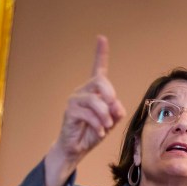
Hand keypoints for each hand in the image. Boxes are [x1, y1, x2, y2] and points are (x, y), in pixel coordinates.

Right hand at [44, 36, 125, 185]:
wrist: (77, 148)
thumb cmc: (93, 132)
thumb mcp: (111, 121)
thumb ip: (116, 111)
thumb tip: (116, 106)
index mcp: (94, 91)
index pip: (98, 68)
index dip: (100, 53)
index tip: (101, 37)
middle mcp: (83, 91)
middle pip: (100, 81)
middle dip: (110, 96)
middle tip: (113, 112)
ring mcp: (75, 100)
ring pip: (95, 101)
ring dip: (105, 116)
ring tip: (106, 127)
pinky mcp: (70, 112)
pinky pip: (89, 115)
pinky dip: (98, 126)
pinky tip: (99, 133)